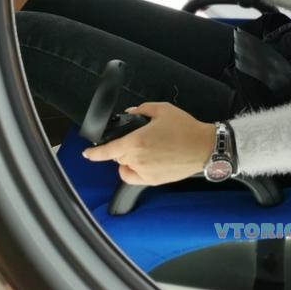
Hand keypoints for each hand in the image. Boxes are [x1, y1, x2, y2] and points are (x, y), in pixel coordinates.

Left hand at [81, 102, 215, 185]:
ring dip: (128, 159)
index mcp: (136, 142)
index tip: (87, 153)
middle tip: (138, 137)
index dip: (94, 153)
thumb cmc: (185, 129)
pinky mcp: (154, 181)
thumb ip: (142, 109)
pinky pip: (136, 177)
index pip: (108, 151)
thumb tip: (132, 112)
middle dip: (121, 147)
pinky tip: (148, 160)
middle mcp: (138, 160)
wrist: (203, 147)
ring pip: (126, 168)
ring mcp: (145, 173)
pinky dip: (136, 170)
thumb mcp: (163, 110)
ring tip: (144, 150)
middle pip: (118, 157)